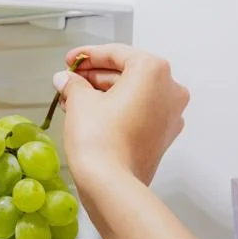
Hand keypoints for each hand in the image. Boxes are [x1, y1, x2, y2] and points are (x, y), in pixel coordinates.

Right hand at [52, 43, 189, 187]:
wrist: (111, 184)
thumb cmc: (100, 140)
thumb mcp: (80, 101)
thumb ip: (74, 83)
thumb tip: (66, 80)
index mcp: (153, 71)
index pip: (117, 54)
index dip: (88, 55)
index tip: (71, 60)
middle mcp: (170, 89)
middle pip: (128, 73)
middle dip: (95, 77)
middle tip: (70, 80)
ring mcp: (170, 115)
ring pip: (133, 94)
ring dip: (104, 93)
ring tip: (74, 99)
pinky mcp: (163, 136)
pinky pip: (139, 112)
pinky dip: (118, 110)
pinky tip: (91, 114)